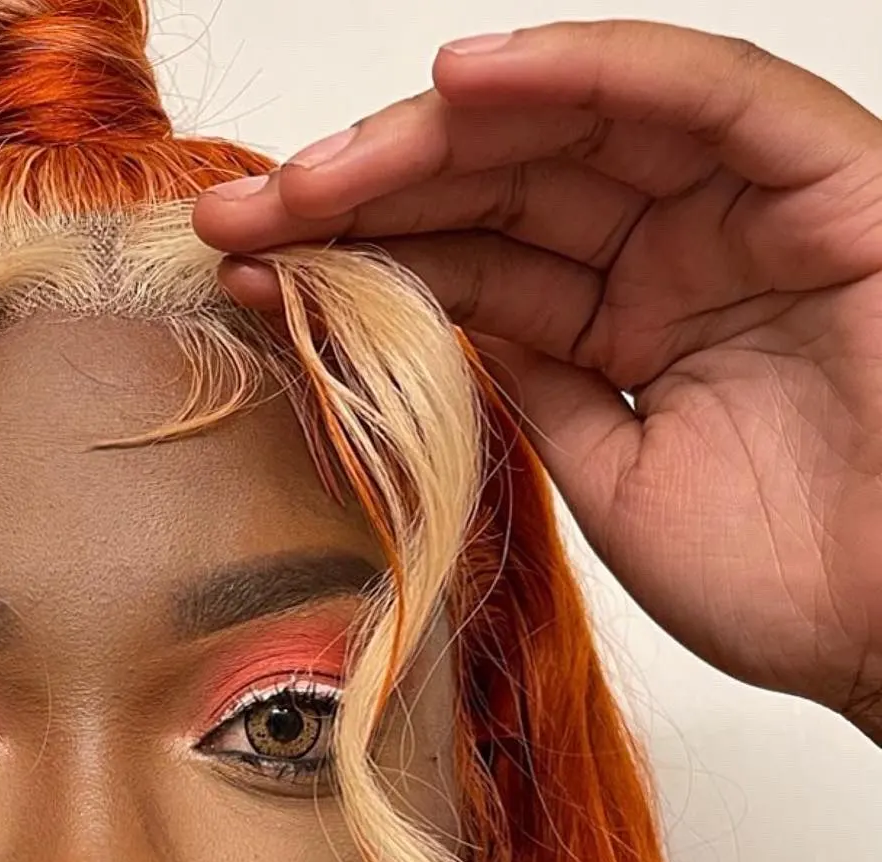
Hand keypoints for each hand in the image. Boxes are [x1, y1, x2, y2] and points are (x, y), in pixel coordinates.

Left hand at [191, 20, 881, 741]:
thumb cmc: (783, 577)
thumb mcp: (607, 477)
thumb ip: (531, 383)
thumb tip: (418, 326)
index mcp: (629, 323)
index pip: (476, 259)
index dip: (360, 256)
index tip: (249, 267)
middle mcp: (681, 253)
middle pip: (505, 185)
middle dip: (367, 192)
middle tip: (246, 213)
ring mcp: (746, 212)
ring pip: (577, 129)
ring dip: (438, 136)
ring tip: (320, 171)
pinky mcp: (825, 179)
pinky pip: (699, 96)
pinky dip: (588, 73)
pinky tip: (464, 84)